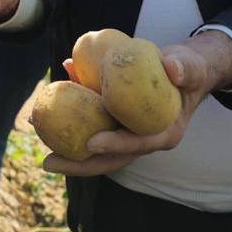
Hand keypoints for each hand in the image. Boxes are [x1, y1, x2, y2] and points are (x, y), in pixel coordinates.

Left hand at [43, 31, 231, 175]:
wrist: (184, 72)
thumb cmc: (188, 69)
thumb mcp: (191, 66)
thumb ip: (185, 68)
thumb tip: (172, 69)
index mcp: (165, 133)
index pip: (138, 144)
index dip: (115, 145)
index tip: (91, 142)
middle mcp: (145, 140)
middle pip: (111, 159)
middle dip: (80, 164)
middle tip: (48, 162)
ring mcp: (130, 135)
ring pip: (98, 150)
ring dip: (70, 152)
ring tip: (40, 147)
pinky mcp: (117, 124)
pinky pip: (93, 127)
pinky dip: (72, 123)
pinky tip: (47, 113)